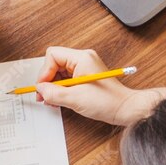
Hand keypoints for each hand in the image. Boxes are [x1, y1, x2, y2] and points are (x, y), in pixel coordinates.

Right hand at [34, 47, 165, 126]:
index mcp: (82, 58)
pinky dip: (61, 88)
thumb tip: (40, 89)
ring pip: (59, 71)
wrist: (125, 109)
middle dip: (48, 80)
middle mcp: (83, 59)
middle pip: (55, 63)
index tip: (43, 88)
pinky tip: (61, 99)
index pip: (53, 55)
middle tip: (44, 96)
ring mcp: (85, 67)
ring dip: (54, 86)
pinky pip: (67, 78)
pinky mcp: (86, 75)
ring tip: (53, 100)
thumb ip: (54, 93)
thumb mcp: (75, 99)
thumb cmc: (108, 102)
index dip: (45, 72)